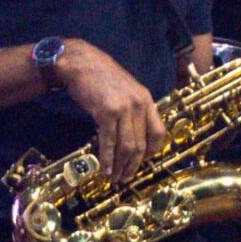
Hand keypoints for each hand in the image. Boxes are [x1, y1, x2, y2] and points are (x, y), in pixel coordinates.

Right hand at [52, 40, 167, 186]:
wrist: (81, 63)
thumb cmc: (101, 77)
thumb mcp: (126, 90)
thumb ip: (133, 109)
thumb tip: (133, 134)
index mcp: (146, 99)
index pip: (159, 132)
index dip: (152, 151)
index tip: (143, 162)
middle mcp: (139, 104)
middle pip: (142, 144)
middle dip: (134, 165)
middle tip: (126, 177)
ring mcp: (124, 108)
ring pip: (128, 146)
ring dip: (121, 166)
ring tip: (115, 178)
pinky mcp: (106, 112)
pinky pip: (110, 142)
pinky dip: (108, 158)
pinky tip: (106, 168)